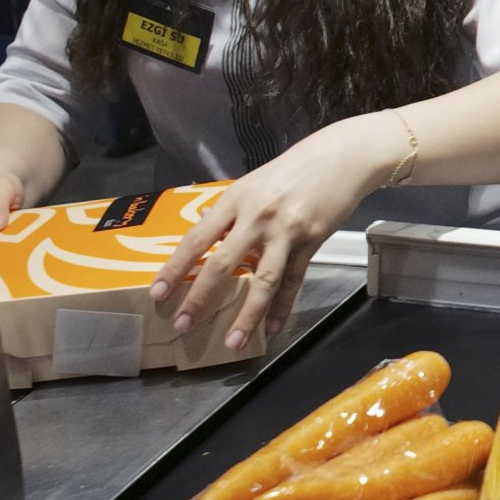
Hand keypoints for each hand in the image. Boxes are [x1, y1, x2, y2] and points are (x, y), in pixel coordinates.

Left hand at [153, 118, 391, 349]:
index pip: (197, 239)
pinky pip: (294, 279)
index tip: (158, 294)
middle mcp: (257, 216)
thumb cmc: (292, 169)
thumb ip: (230, 212)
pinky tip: (273, 327)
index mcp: (235, 200)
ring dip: (246, 314)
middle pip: (224, 264)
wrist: (341, 157)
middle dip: (201, 298)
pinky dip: (283, 306)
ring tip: (232, 342)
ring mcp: (286, 230)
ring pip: (263, 279)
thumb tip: (204, 233)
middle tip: (184, 324)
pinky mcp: (312, 240)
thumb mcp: (252, 183)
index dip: (175, 268)